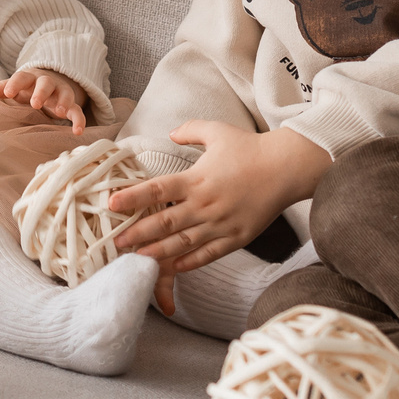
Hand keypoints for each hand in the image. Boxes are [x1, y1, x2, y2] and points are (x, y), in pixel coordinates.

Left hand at [0, 67, 88, 132]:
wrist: (50, 82)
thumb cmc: (26, 87)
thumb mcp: (14, 87)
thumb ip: (0, 89)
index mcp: (29, 79)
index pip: (21, 77)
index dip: (15, 84)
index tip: (8, 93)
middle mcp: (46, 83)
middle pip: (45, 83)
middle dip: (41, 92)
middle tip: (35, 103)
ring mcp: (60, 93)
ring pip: (64, 94)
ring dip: (63, 102)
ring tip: (59, 113)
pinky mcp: (70, 104)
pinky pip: (77, 111)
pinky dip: (79, 120)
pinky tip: (78, 132)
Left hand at [108, 123, 331, 313]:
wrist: (287, 168)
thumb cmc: (250, 148)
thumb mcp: (217, 131)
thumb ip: (190, 131)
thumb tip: (171, 134)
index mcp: (196, 179)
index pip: (157, 190)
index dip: (132, 198)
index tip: (111, 205)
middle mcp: (205, 204)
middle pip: (164, 223)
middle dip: (137, 234)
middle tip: (116, 242)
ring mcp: (221, 223)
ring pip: (183, 243)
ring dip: (158, 252)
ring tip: (138, 258)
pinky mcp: (237, 237)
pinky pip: (209, 253)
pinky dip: (190, 262)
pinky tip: (175, 267)